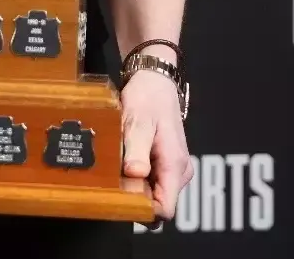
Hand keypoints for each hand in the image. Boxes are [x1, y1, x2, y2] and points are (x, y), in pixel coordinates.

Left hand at [119, 67, 192, 219]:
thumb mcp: (138, 121)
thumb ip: (136, 149)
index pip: (166, 209)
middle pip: (158, 204)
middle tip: (114, 178)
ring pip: (153, 195)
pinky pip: (151, 183)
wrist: (155, 82)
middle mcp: (179, 172)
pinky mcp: (166, 165)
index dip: (144, 210)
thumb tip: (135, 175)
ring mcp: (174, 169)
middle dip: (135, 198)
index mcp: (175, 164)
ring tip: (119, 164)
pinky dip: (136, 178)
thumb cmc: (148, 98)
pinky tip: (124, 161)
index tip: (123, 199)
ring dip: (134, 187)